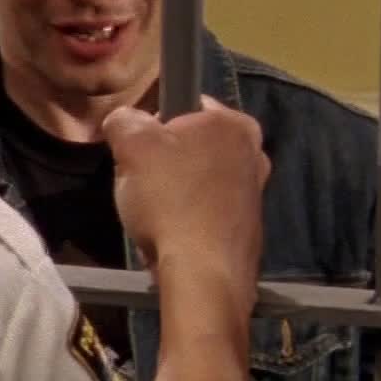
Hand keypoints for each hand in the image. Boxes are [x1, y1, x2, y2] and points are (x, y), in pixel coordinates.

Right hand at [101, 98, 269, 323]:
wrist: (202, 274)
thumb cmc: (170, 199)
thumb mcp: (131, 146)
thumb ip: (124, 120)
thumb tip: (124, 120)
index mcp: (234, 124)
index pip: (188, 106)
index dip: (156, 124)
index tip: (140, 148)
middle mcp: (255, 155)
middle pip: (193, 147)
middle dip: (166, 162)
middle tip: (141, 183)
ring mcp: (256, 195)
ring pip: (200, 182)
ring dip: (176, 194)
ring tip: (153, 216)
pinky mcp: (250, 231)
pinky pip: (209, 215)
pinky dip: (189, 222)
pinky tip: (170, 237)